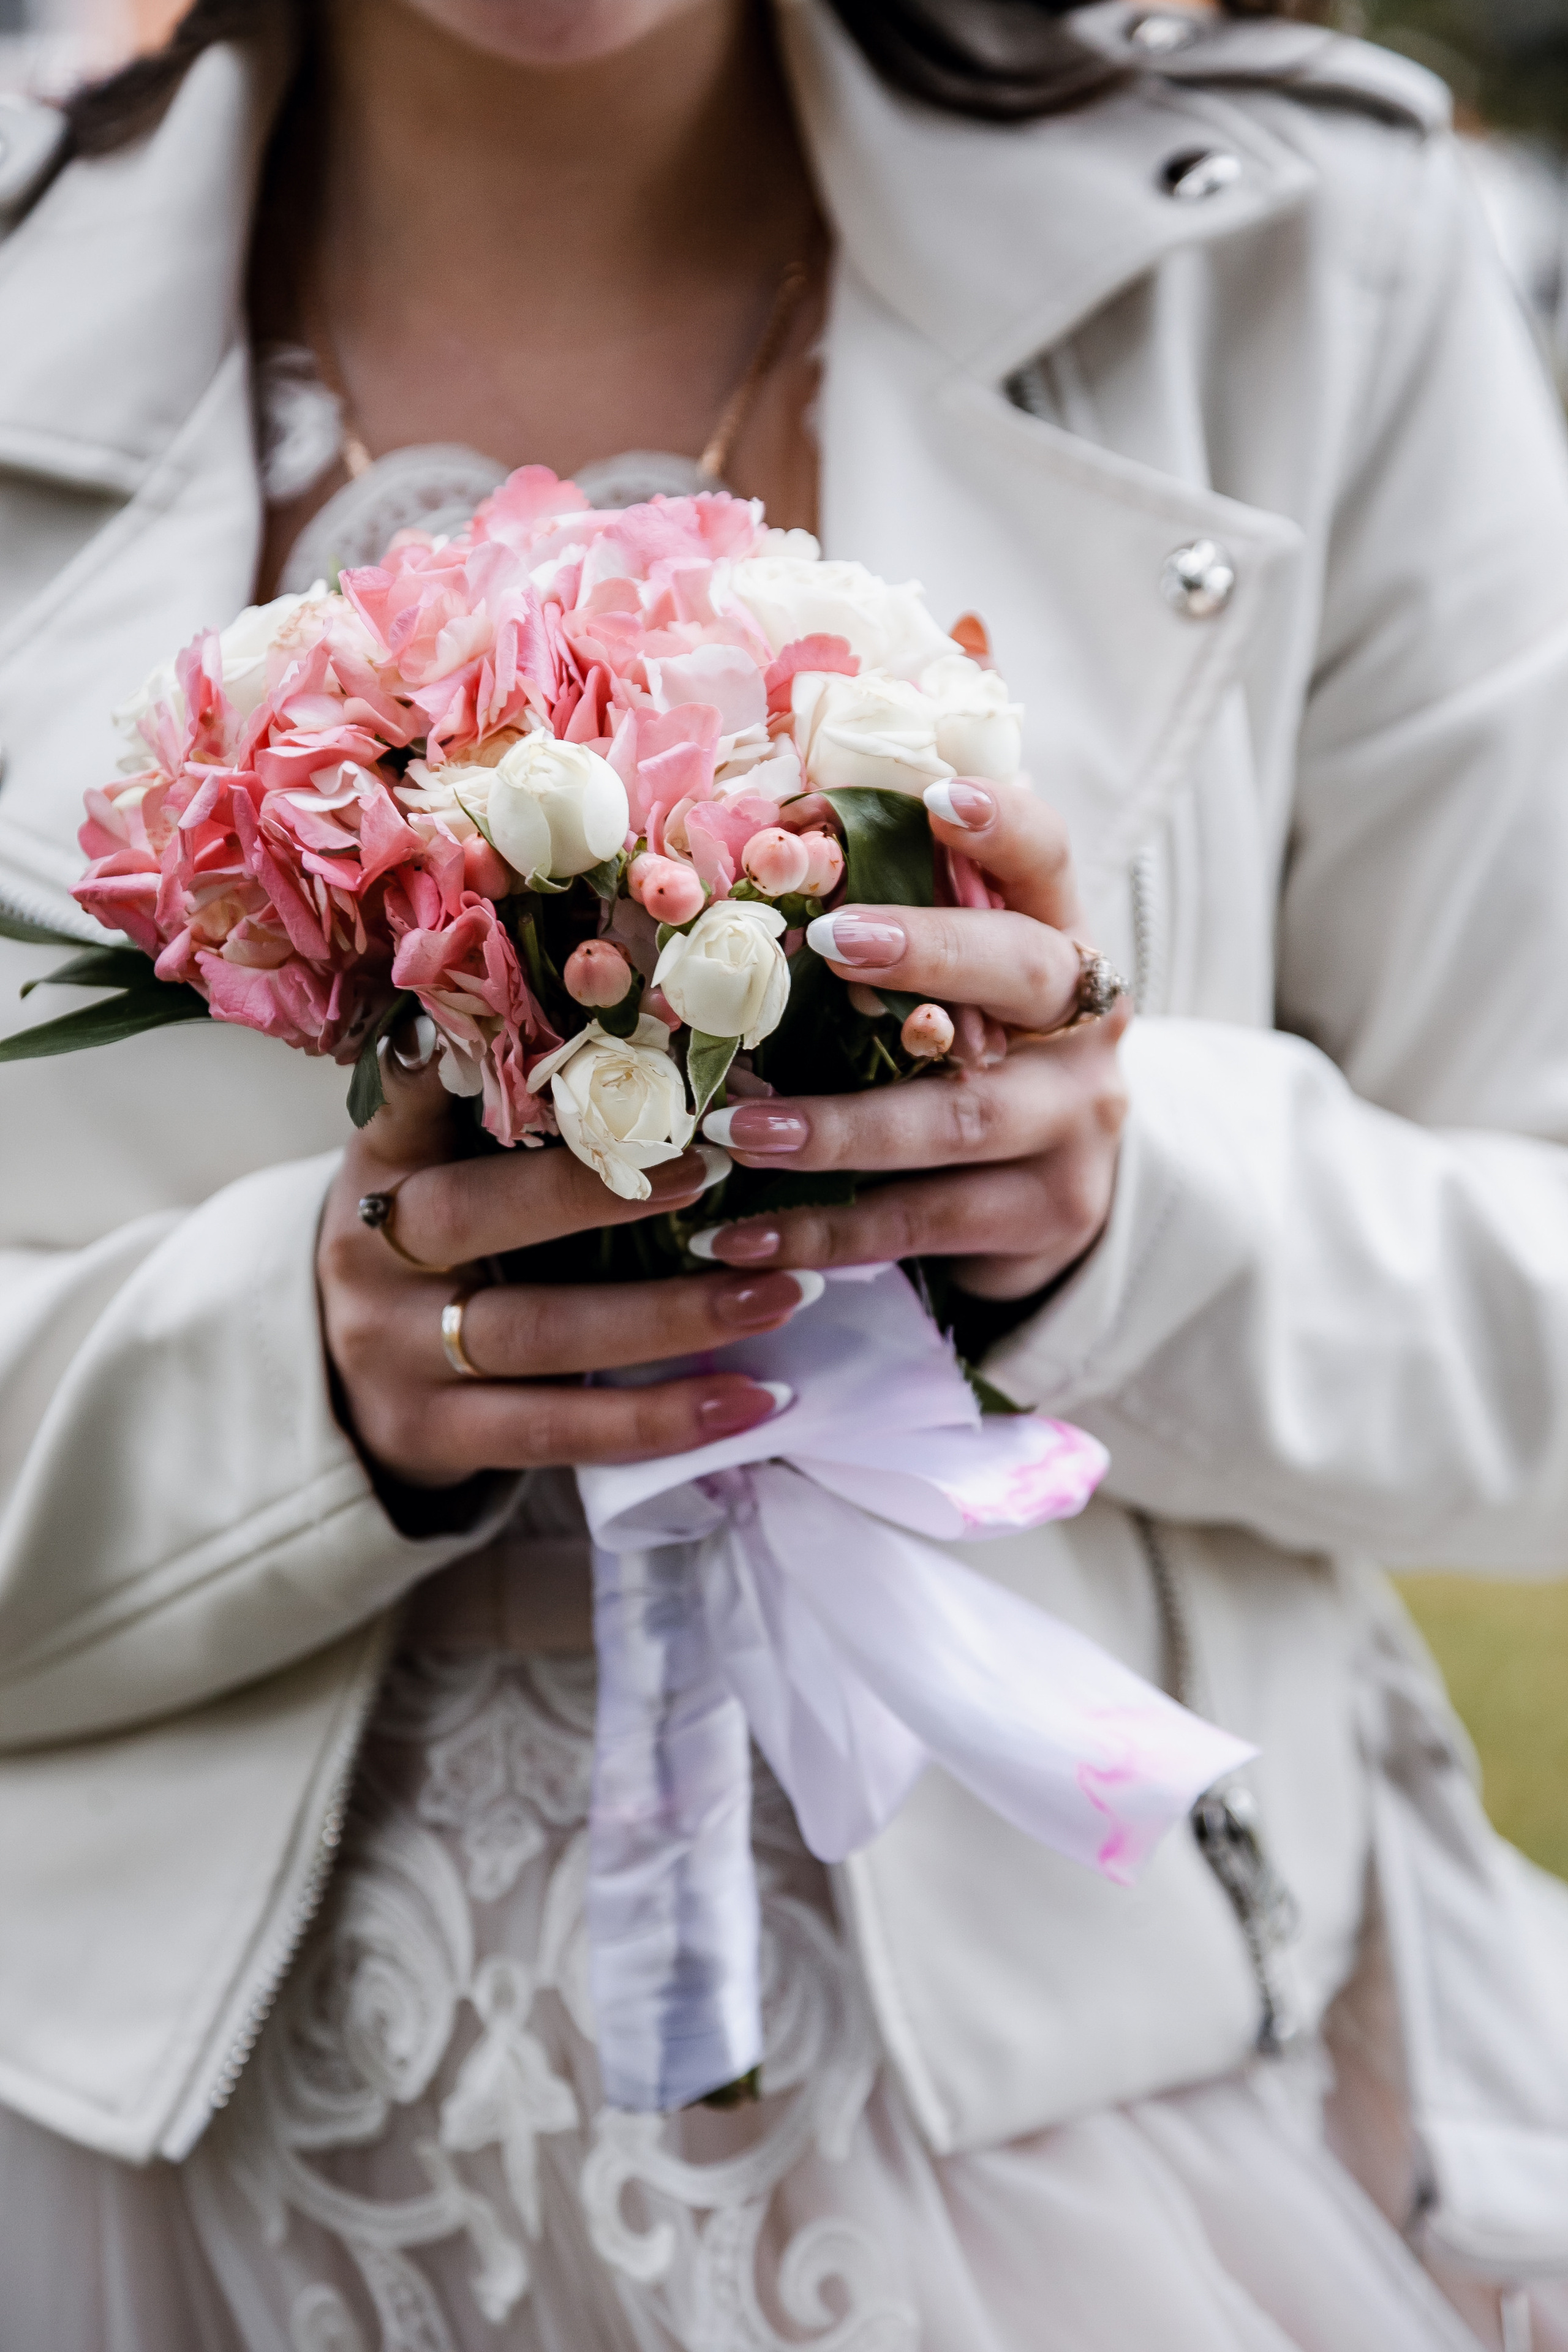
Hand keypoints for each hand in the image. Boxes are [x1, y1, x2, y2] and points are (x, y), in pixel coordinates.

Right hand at [319, 1053, 812, 1487]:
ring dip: (669, 1317)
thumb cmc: (437, 1249)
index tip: (546, 1019)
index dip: (458, 1059)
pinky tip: (751, 1400)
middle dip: (594, 1191)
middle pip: (474, 1211)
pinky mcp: (433, 1434)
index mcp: (381, 1160)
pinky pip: (558, 1430)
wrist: (344, 1391)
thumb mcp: (441, 1169)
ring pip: (536, 1332)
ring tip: (778, 1294)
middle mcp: (370, 1250)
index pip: (410, 1092)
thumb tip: (672, 1046)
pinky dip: (660, 1420)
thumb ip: (513, 1115)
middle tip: (710, 1171)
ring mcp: (393, 1350)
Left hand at [699, 778, 1128, 1300]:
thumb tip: (755, 845)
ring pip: (959, 1120)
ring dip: (839, 1127)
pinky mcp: (1047, 1213)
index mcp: (1058, 941)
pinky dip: (826, 1229)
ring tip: (736, 1130)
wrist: (1053, 1193)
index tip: (935, 800)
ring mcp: (1073, 1125)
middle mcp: (1084, 1027)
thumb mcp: (959, 985)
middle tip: (828, 940)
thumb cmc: (972, 1058)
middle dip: (926, 954)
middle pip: (1018, 974)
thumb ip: (895, 922)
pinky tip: (741, 1238)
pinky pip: (923, 1219)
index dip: (1002, 827)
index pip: (1048, 860)